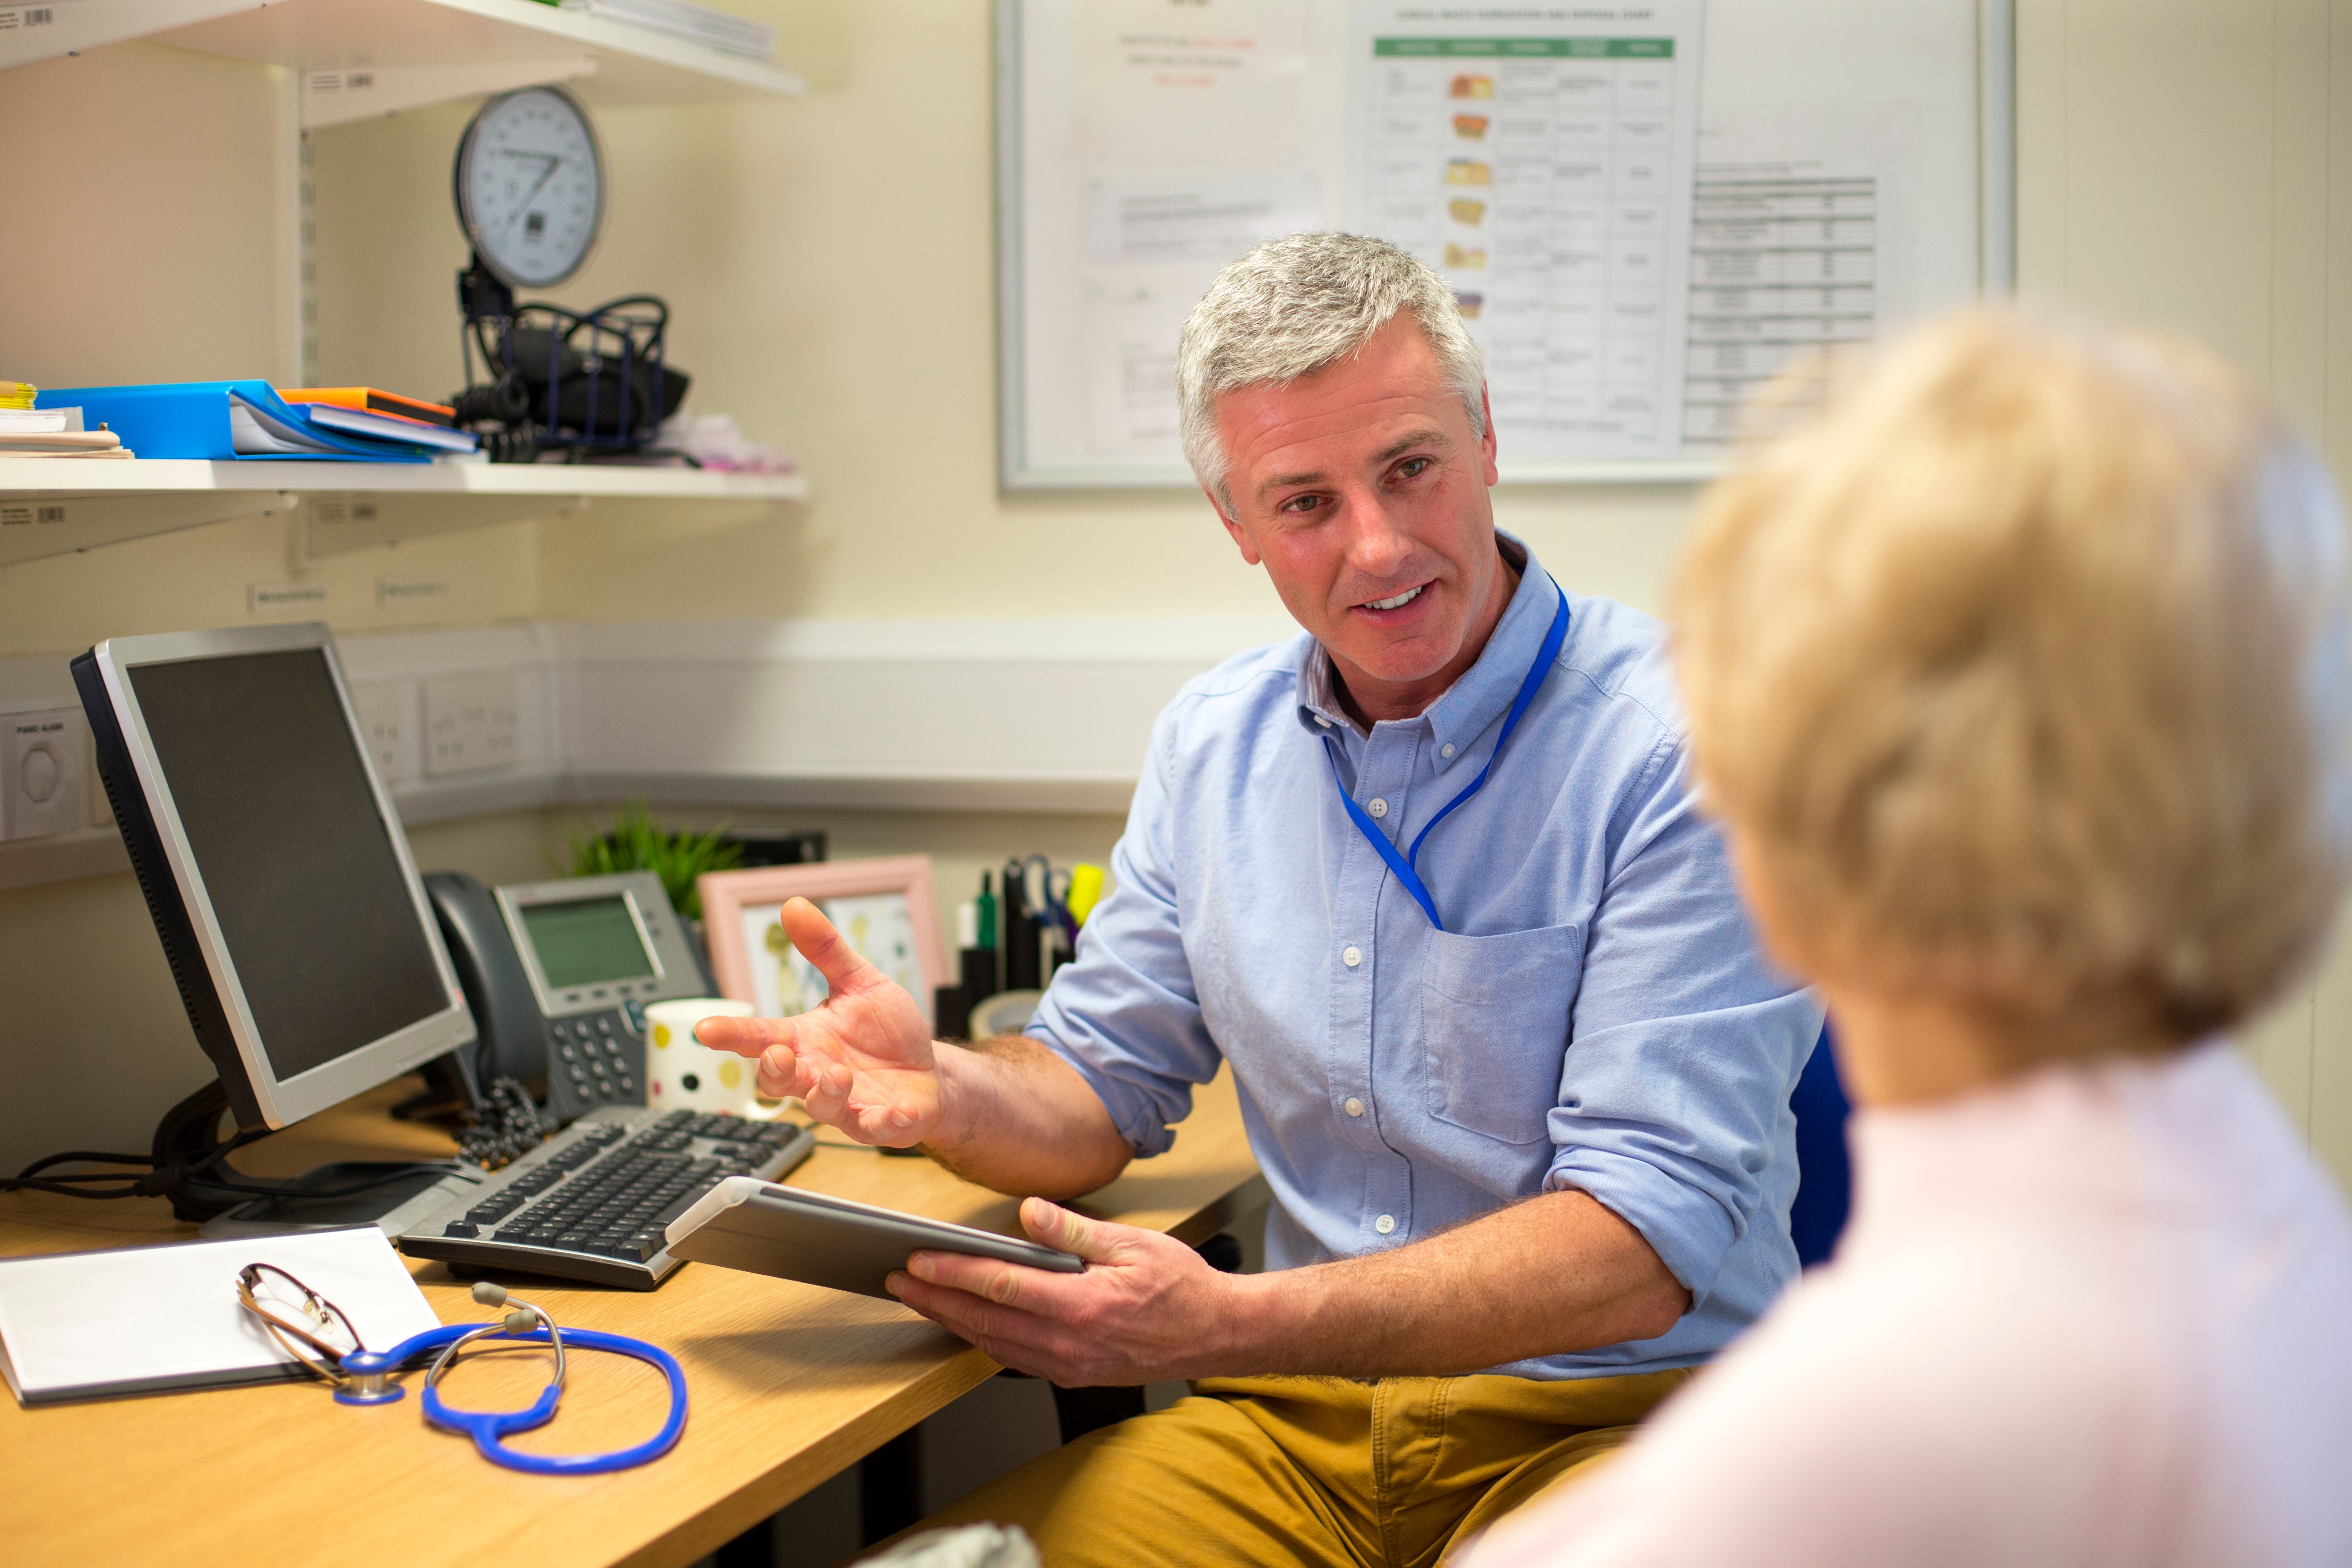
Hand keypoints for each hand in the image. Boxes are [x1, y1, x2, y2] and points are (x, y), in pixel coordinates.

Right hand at [694, 897, 940, 1145]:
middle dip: (773, 1071)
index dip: (732, 1034)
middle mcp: (817, 1074)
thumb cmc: (887, 1031)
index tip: (706, 1029)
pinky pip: (876, 1128)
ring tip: (840, 1075)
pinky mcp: (880, 1122)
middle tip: (779, 1055)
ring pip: (820, 1107)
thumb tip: (794, 906)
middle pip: (778, 1081)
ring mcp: (846, 1103)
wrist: (928, 1070)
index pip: (759, 1037)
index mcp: (806, 1040)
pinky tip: (895, 1112)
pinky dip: (885, 1122)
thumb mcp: (861, 982)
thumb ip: (826, 950)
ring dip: (826, 1093)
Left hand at [884, 1197, 1241, 1384]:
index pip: (1000, 1286)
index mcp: (1083, 1305)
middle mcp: (1070, 1342)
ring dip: (951, 1322)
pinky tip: (966, 1324)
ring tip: (919, 1300)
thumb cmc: (1182, 1285)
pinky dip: (982, 1341)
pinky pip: (1014, 1359)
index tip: (916, 1261)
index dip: (952, 1273)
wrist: (1217, 1334)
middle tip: (896, 1282)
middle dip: (934, 1300)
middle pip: (984, 1320)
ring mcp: (1069, 1365)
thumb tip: (1028, 1212)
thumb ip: (1074, 1230)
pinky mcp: (1072, 1374)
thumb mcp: (1134, 1243)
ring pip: (993, 1345)